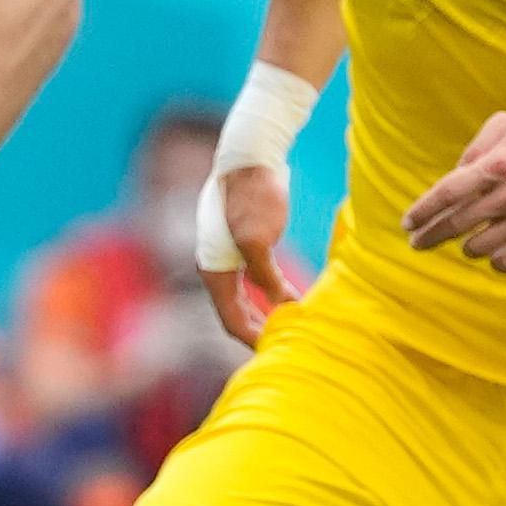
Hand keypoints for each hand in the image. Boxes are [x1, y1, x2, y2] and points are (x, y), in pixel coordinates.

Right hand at [205, 154, 309, 344]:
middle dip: (260, 330)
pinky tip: (291, 296)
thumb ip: (267, 278)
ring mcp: (228, 253)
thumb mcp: (259, 240)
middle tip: (286, 345)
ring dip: (266, 312)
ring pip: (245, 297)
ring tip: (290, 326)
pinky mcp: (243, 241)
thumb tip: (283, 307)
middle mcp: (216, 265)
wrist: (250, 155)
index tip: (278, 350)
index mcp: (213, 270)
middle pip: (235, 312)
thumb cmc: (253, 195)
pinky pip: (254, 279)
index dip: (255, 338)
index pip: (231, 320)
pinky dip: (271, 292)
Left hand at [400, 110, 505, 273]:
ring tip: (467, 237)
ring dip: (466, 245)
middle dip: (430, 236)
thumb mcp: (503, 127)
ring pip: (479, 248)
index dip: (424, 211)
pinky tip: (493, 248)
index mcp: (499, 164)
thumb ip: (472, 149)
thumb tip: (450, 179)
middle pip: (458, 224)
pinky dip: (494, 259)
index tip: (407, 224)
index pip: (449, 193)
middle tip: (417, 242)